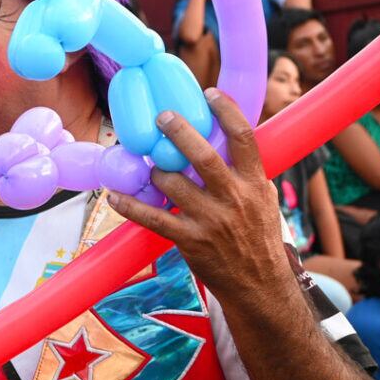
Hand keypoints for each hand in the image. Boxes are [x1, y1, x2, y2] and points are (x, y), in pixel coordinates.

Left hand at [106, 89, 285, 297]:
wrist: (260, 286)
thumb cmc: (259, 237)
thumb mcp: (265, 199)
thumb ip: (247, 171)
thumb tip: (228, 138)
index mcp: (254, 183)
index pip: (244, 138)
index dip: (227, 112)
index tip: (209, 93)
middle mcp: (233, 198)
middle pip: (203, 156)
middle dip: (179, 132)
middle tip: (161, 116)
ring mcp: (211, 220)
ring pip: (172, 183)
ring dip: (154, 171)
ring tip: (148, 166)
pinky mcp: (190, 240)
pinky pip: (153, 218)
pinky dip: (131, 207)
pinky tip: (115, 196)